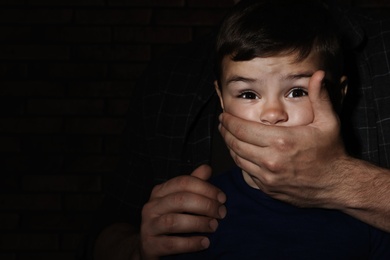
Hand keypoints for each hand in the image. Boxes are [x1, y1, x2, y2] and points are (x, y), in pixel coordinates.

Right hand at [140, 165, 226, 258]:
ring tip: (214, 226)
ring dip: (198, 223)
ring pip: (174, 221)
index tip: (222, 198)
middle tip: (222, 213)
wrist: (149, 247)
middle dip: (205, 205)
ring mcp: (148, 226)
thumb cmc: (169, 220)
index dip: (205, 188)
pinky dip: (191, 243)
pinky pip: (171, 244)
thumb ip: (193, 184)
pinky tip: (205, 242)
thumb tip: (206, 168)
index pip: (183, 182)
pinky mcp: (150, 246)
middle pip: (180, 199)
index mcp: (160, 192)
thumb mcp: (179, 200)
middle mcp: (152, 206)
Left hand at [219, 71, 347, 207]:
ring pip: (238, 159)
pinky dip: (240, 162)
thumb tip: (318, 73)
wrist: (337, 185)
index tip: (223, 116)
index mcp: (281, 141)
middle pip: (235, 144)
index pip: (243, 129)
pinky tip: (240, 154)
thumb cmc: (331, 152)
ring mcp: (268, 177)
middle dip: (225, 133)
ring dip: (230, 147)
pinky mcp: (268, 189)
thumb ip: (319, 97)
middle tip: (222, 125)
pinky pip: (246, 173)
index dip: (229, 121)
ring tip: (227, 137)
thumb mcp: (329, 122)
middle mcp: (271, 160)